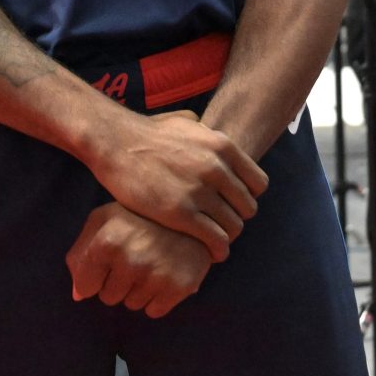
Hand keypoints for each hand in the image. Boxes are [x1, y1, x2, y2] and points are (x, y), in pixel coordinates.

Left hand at [66, 202, 212, 318]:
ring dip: (139, 290)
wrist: (191, 214)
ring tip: (152, 262)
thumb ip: (81, 254)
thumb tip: (78, 294)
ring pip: (132, 304)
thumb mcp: (104, 220)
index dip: (96, 275)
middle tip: (136, 258)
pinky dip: (158, 298)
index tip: (110, 260)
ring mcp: (155, 275)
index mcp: (106, 241)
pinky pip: (153, 311)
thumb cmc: (140, 217)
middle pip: (109, 298)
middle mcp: (130, 260)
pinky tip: (165, 274)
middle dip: (118, 283)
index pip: (85, 286)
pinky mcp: (178, 287)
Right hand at [87, 110, 267, 262]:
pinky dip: (217, 249)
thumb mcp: (186, 122)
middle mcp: (216, 168)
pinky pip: (215, 239)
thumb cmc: (147, 133)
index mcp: (222, 146)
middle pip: (248, 207)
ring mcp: (199, 191)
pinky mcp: (181, 213)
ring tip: (215, 241)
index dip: (248, 197)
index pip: (259, 183)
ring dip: (226, 236)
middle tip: (222, 225)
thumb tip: (211, 131)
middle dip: (236, 218)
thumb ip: (206, 132)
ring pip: (234, 226)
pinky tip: (210, 253)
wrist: (116, 142)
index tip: (233, 204)